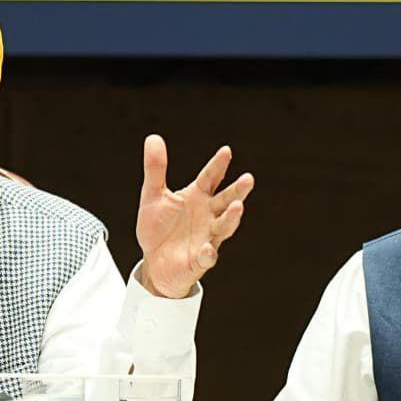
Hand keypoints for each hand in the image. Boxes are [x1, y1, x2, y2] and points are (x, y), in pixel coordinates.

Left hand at [135, 135, 252, 298]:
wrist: (154, 262)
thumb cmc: (158, 227)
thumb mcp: (152, 195)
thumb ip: (155, 169)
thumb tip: (153, 138)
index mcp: (197, 196)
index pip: (211, 177)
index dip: (218, 165)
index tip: (226, 151)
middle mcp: (208, 214)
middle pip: (226, 200)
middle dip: (237, 191)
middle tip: (248, 178)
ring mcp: (207, 236)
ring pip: (224, 226)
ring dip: (231, 217)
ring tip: (238, 207)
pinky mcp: (200, 260)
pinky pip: (208, 256)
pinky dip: (209, 253)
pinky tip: (207, 249)